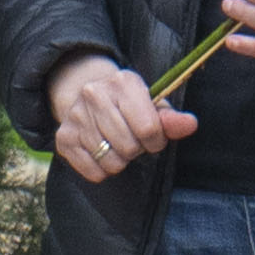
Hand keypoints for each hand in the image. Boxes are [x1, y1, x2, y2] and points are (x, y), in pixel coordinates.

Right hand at [47, 53, 198, 180]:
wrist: (87, 96)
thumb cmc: (128, 105)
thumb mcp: (152, 106)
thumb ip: (171, 119)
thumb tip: (190, 125)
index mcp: (123, 82)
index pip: (148, 128)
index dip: (156, 141)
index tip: (152, 138)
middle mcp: (94, 95)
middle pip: (129, 146)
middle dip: (136, 150)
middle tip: (131, 140)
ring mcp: (75, 116)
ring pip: (111, 161)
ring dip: (120, 161)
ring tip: (116, 145)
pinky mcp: (63, 137)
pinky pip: (92, 171)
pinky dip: (102, 170)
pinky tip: (101, 153)